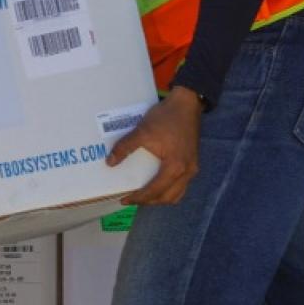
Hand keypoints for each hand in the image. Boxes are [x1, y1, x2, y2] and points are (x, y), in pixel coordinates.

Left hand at [107, 86, 202, 206]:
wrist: (187, 103)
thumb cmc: (166, 117)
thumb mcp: (142, 131)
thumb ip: (125, 147)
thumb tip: (110, 163)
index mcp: (175, 167)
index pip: (155, 191)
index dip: (139, 198)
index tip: (124, 200)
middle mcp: (187, 172)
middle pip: (168, 197)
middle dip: (149, 201)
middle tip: (133, 199)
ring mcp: (192, 167)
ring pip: (177, 193)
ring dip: (161, 197)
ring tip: (145, 194)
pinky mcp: (193, 161)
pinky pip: (182, 184)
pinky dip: (169, 188)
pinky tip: (159, 182)